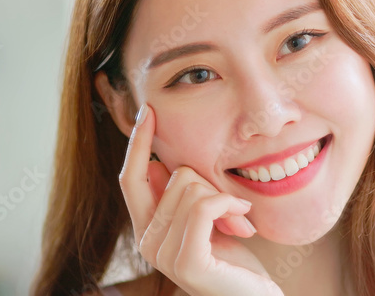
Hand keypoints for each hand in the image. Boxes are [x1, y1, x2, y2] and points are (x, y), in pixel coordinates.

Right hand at [119, 104, 283, 295]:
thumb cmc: (235, 257)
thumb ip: (183, 195)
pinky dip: (228, 204)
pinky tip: (244, 220)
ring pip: (191, 188)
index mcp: (147, 228)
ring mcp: (163, 255)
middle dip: (210, 181)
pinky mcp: (187, 263)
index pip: (130, 178)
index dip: (138, 143)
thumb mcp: (208, 218)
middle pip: (172, 175)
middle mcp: (147, 242)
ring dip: (225, 198)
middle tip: (233, 206)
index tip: (150, 110)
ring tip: (239, 221)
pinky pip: (203, 207)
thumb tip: (160, 164)